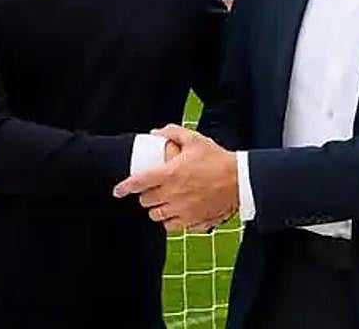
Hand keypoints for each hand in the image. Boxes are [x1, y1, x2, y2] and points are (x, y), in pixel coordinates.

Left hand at [113, 125, 238, 232]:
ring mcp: (182, 210)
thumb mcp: (195, 139)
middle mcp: (172, 194)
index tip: (118, 190)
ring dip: (156, 209)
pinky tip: (176, 212)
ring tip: (164, 201)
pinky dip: (171, 221)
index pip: (138, 182)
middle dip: (146, 195)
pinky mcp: (192, 221)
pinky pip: (172, 227)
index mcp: (169, 174)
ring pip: (156, 216)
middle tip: (153, 189)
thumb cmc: (218, 160)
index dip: (124, 187)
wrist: (240, 181)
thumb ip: (172, 133)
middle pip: (145, 201)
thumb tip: (155, 133)